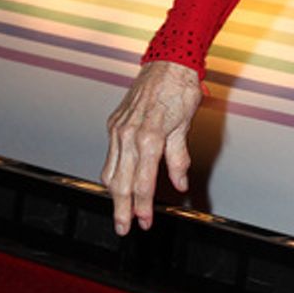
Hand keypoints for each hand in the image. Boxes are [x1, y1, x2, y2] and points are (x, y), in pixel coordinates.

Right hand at [101, 59, 202, 235]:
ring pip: (110, 170)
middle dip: (122, 209)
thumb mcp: (184, 126)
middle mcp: (128, 135)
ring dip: (114, 194)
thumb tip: (179, 184)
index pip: (143, 183)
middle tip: (123, 229)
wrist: (167, 63)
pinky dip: (111, 173)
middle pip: (121, 182)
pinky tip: (116, 184)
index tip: (146, 222)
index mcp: (149, 138)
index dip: (144, 207)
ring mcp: (118, 129)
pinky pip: (110, 155)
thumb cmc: (179, 90)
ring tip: (120, 212)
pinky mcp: (114, 124)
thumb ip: (178, 158)